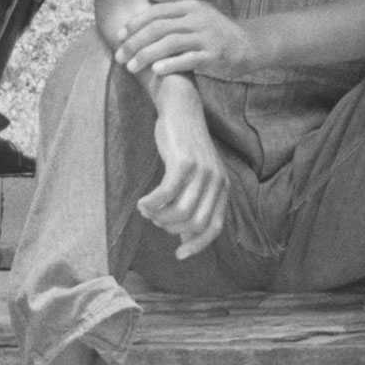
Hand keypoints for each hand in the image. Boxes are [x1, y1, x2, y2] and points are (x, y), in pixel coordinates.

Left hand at [114, 0, 255, 80]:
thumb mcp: (198, 9)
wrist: (248, 45)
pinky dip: (172, 64)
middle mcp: (197, 19)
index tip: (119, 36)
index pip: (157, 12)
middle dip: (135, 42)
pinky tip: (156, 71)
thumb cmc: (217, 28)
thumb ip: (174, 0)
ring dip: (147, 55)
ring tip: (131, 67)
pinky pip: (189, 59)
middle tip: (119, 56)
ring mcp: (206, 37)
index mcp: (191, 6)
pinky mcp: (214, 55)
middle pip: (159, 28)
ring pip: (170, 43)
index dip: (136, 23)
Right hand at [138, 78, 228, 260]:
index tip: (179, 255)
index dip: (197, 245)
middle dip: (170, 228)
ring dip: (158, 217)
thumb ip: (193, 200)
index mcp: (222, 187)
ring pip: (180, 212)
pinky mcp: (184, 163)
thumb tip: (182, 235)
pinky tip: (142, 202)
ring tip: (147, 209)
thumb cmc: (183, 144)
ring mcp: (202, 172)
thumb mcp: (195, 174)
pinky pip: (166, 195)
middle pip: (194, 223)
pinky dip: (151, 204)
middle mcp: (217, 181)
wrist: (181, 108)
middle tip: (154, 219)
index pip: (214, 227)